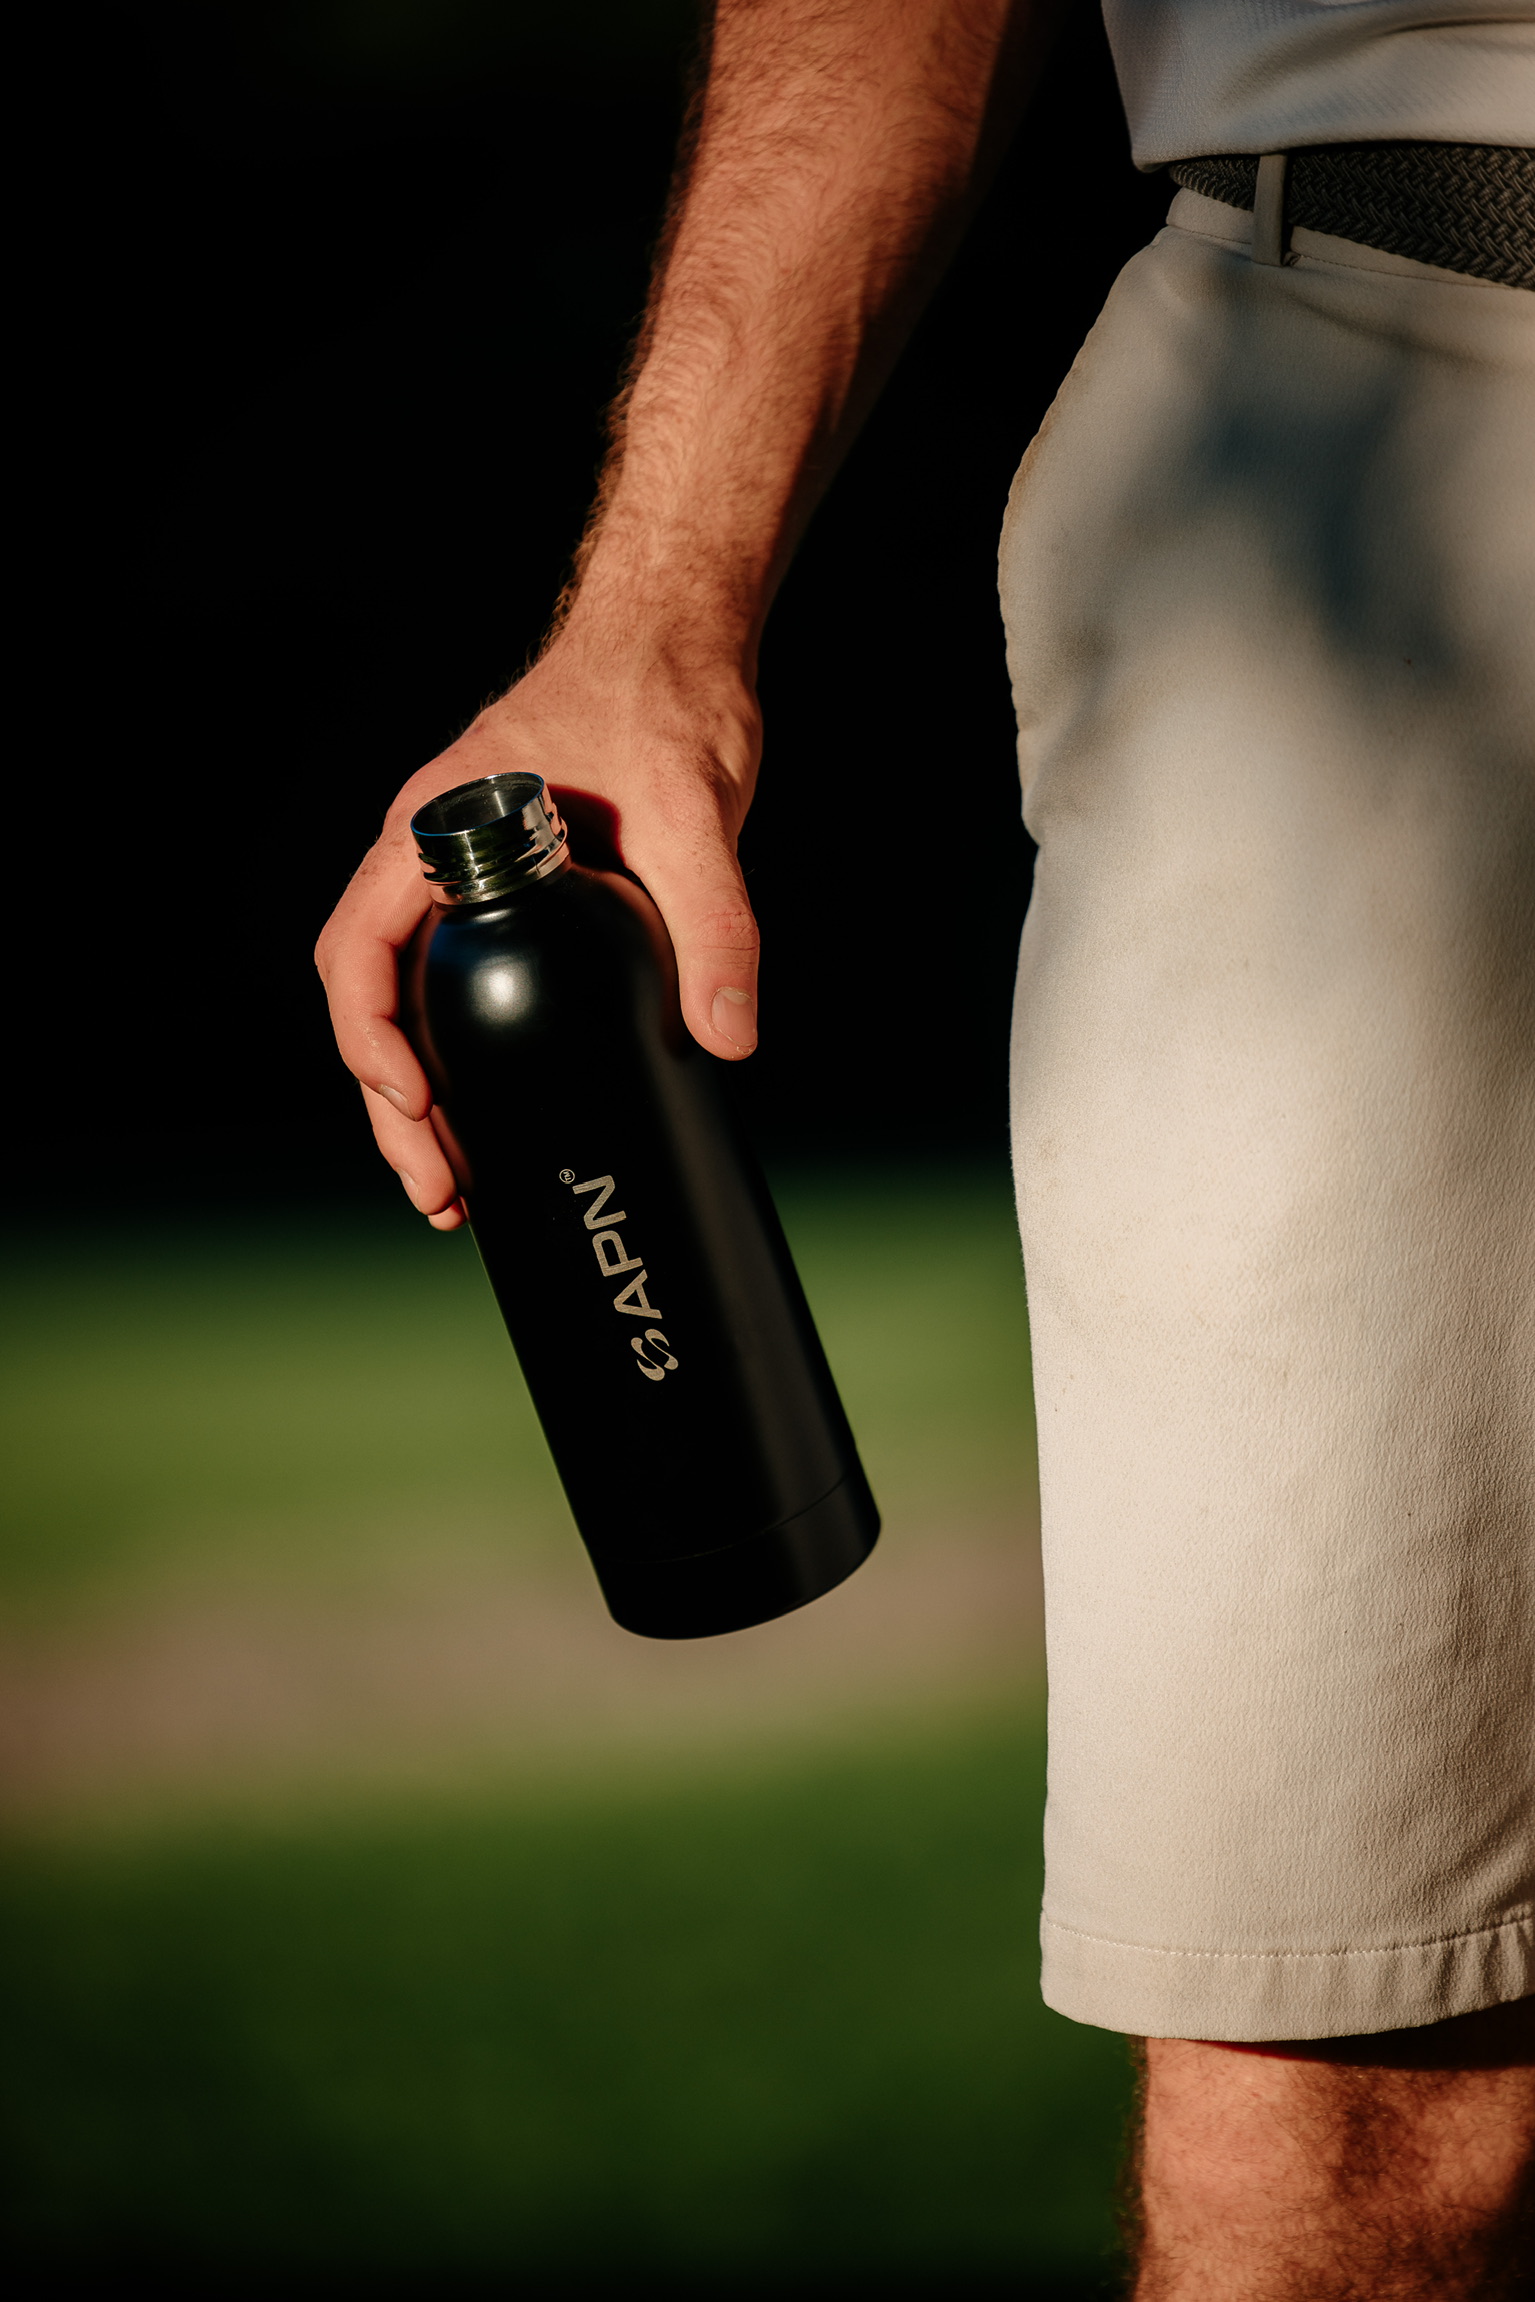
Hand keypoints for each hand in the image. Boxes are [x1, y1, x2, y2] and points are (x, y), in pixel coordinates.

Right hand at [315, 633, 763, 1227]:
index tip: (416, 1105)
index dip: (370, 1038)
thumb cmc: (663, 696)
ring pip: (415, 1007)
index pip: (358, 947)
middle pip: (377, 1001)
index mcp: (438, 828)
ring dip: (425, 1101)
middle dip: (397, 1108)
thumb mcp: (694, 810)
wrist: (683, 648)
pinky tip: (498, 1124)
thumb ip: (715, 918)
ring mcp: (472, 885)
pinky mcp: (521, 907)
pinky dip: (471, 1066)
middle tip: (441, 1194)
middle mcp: (435, 859)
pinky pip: (468, 992)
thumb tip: (727, 1035)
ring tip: (458, 1190)